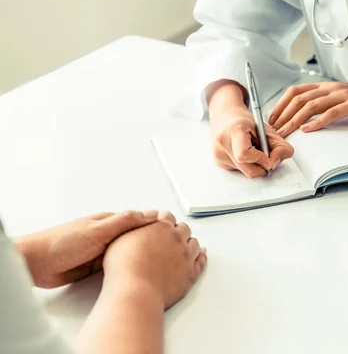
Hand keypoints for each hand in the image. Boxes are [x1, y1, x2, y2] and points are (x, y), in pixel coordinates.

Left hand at [14, 211, 158, 287]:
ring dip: (141, 253)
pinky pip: (118, 263)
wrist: (37, 263)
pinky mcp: (97, 265)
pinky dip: (128, 265)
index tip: (172, 227)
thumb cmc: (61, 242)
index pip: (139, 219)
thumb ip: (123, 222)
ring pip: (128, 251)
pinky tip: (138, 269)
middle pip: (136, 236)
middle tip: (171, 245)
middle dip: (152, 240)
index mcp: (110, 221)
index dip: (156, 223)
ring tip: (160, 258)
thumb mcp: (97, 230)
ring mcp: (103, 250)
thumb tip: (149, 214)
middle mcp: (108, 234)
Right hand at [102, 212, 206, 308]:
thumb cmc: (125, 267)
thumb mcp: (120, 239)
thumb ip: (133, 229)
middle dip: (177, 231)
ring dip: (189, 243)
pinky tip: (202, 255)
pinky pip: (201, 262)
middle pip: (183, 229)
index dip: (163, 220)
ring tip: (184, 246)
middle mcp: (177, 239)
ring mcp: (186, 256)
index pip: (167, 217)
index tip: (161, 223)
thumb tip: (137, 225)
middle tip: (170, 236)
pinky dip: (202, 257)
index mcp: (161, 227)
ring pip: (194, 244)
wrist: (136, 290)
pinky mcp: (190, 273)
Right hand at [210, 103, 294, 177]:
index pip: (244, 154)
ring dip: (255, 166)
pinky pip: (238, 172)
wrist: (225, 116)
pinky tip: (245, 154)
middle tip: (267, 157)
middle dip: (262, 167)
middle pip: (247, 169)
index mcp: (235, 130)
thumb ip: (279, 147)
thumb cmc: (246, 122)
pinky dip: (246, 166)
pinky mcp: (218, 162)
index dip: (260, 160)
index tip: (269, 158)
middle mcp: (223, 143)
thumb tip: (275, 164)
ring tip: (253, 151)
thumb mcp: (267, 129)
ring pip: (244, 172)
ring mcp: (218, 153)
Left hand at [269, 81, 347, 137]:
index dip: (281, 104)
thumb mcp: (341, 98)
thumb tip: (305, 116)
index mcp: (326, 86)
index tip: (271, 118)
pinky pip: (331, 113)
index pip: (296, 91)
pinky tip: (308, 130)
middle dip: (283, 115)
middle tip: (274, 129)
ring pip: (311, 105)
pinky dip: (317, 122)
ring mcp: (341, 95)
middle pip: (299, 99)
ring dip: (295, 120)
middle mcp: (330, 88)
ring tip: (286, 132)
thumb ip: (324, 103)